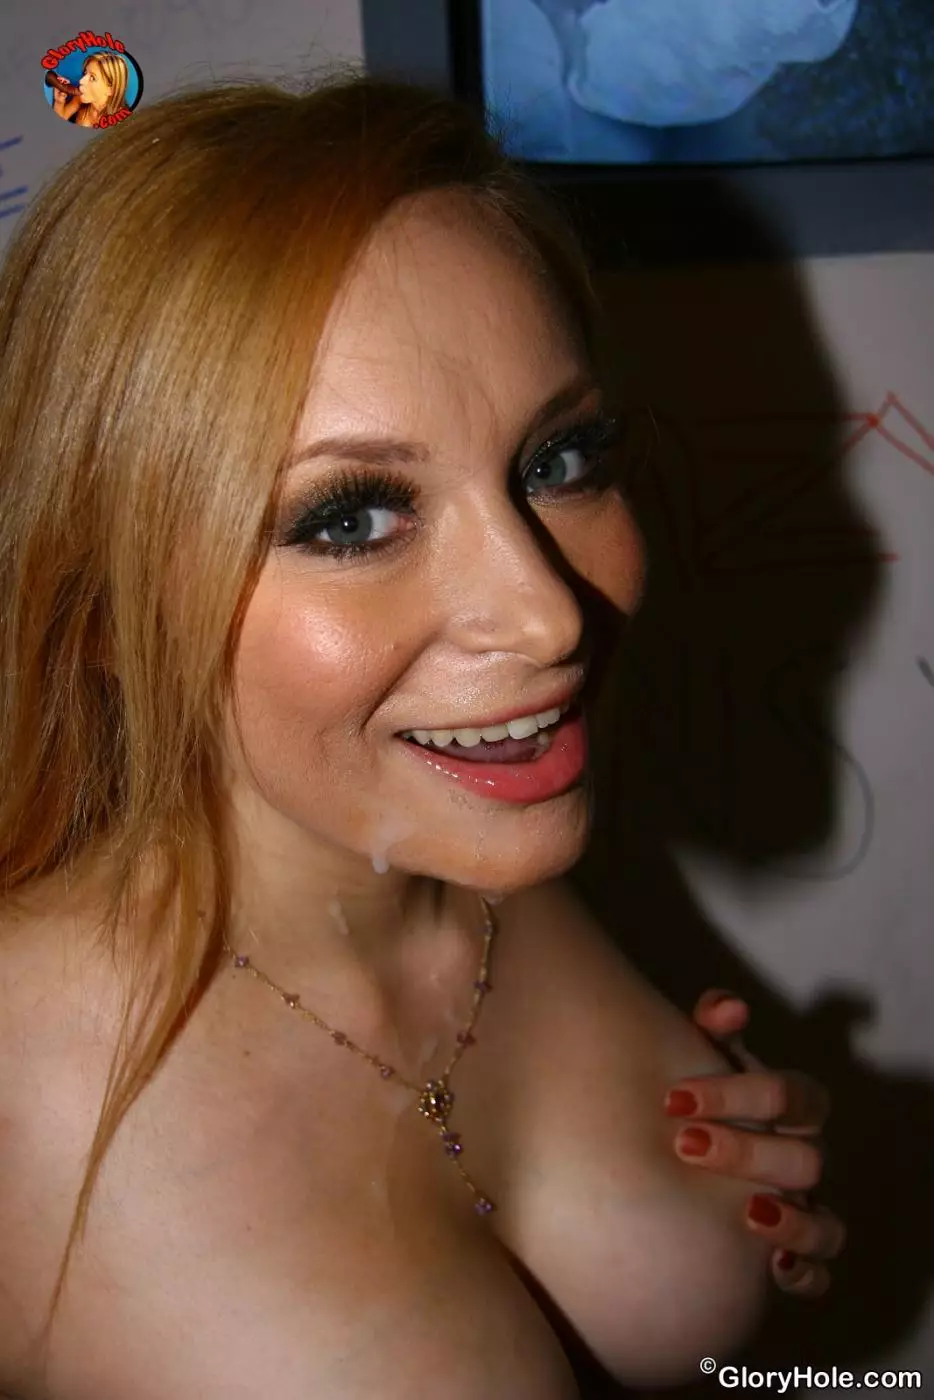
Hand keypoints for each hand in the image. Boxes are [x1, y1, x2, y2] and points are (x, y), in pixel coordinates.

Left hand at [666, 989, 844, 1298]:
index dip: (741, 1092)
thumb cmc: (702, 1102)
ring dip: (793, 1221)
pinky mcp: (797, 1258)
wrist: (680, 1163)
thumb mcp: (704, 1060)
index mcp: (793, 1110)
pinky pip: (819, 1276)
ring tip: (748, 1213)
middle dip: (746, 1151)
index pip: (794, 1095)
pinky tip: (771, 1267)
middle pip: (805, 1158)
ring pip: (828, 1225)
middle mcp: (807, 1160)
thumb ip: (713, 1028)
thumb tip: (727, 1006)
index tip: (675, 1097)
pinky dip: (802, 1272)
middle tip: (685, 1144)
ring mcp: (808, 1211)